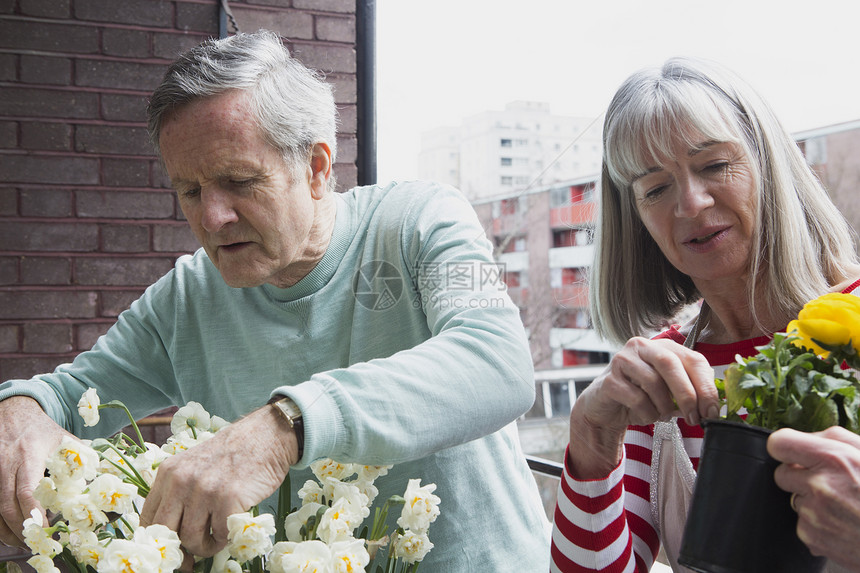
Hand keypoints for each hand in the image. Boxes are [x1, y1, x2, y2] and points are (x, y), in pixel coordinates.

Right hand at [0, 396, 70, 546]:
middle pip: (7, 505)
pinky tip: (7, 530)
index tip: (45, 530)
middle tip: (33, 543)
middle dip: (20, 529)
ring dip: (5, 530)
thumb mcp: (64, 439)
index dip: (34, 514)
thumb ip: (81, 458)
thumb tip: (106, 477)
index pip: (27, 491)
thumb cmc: (42, 429)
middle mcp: (6, 463)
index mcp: (29, 455)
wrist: (14, 411)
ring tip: (20, 542)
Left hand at [139, 404, 298, 557]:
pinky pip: (219, 536)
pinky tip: (232, 527)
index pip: (148, 518)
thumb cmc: (234, 455)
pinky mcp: (227, 499)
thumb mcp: (196, 466)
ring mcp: (204, 490)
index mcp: (169, 472)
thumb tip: (172, 537)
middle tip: (190, 559)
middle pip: (164, 533)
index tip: (170, 551)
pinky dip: (226, 538)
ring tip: (218, 538)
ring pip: (191, 540)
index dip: (158, 541)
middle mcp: (181, 480)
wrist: (267, 435)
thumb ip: (180, 493)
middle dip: (178, 551)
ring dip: (206, 547)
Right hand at [568, 337, 716, 477]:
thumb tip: (711, 408)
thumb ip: (689, 394)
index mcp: (663, 346)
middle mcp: (642, 347)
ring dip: (663, 407)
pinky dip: (647, 413)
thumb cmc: (640, 397)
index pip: (692, 359)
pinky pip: (636, 399)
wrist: (604, 408)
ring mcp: (622, 360)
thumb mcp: (669, 394)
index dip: (706, 386)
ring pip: (653, 382)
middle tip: (694, 418)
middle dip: (687, 395)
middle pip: (670, 364)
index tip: (712, 411)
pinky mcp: (609, 380)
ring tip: (662, 416)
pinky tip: (645, 416)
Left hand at [768, 427, 859, 568]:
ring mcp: (814, 513)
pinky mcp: (812, 537)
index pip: (779, 443)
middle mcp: (819, 486)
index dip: (784, 447)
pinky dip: (817, 525)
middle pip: (781, 473)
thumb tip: (809, 437)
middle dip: (799, 477)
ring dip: (811, 502)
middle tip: (827, 483)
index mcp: (834, 460)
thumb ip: (835, 438)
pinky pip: (802, 523)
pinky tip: (842, 523)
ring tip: (843, 506)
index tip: (790, 451)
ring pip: (794, 500)